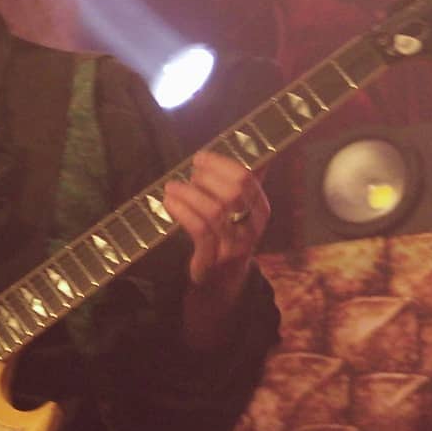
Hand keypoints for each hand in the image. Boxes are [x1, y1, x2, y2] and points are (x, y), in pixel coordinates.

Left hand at [163, 149, 268, 345]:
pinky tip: (170, 203)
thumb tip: (250, 145)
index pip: (247, 178)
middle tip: (188, 175)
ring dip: (189, 194)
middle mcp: (251, 228)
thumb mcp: (240, 211)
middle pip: (233, 192)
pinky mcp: (213, 261)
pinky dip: (182, 211)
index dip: (220, 163)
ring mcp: (233, 247)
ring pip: (214, 211)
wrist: (221, 285)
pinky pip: (199, 231)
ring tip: (171, 188)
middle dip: (206, 178)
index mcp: (261, 210)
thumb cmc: (227, 237)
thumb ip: (244, 182)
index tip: (200, 158)